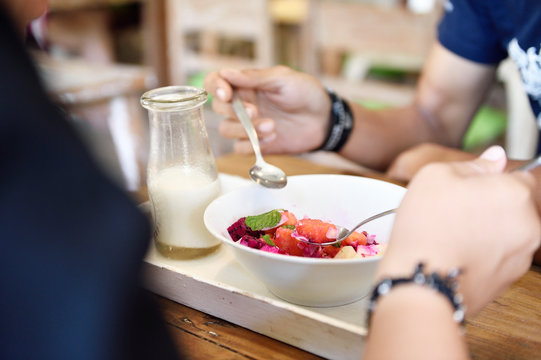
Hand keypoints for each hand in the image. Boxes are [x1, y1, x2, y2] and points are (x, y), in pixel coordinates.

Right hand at [203, 66, 329, 153]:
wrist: (324, 119)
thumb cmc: (306, 93)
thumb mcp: (282, 78)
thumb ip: (254, 78)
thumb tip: (226, 73)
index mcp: (245, 84)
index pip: (214, 82)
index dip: (214, 87)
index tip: (226, 94)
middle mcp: (242, 104)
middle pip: (219, 108)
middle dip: (234, 112)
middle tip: (255, 112)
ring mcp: (248, 125)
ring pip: (226, 130)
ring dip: (245, 130)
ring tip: (272, 127)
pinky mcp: (256, 144)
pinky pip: (240, 148)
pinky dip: (252, 145)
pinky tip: (273, 138)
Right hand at [378, 146, 540, 314]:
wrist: (422, 283)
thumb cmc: (426, 227)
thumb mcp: (436, 176)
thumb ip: (473, 164)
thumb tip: (496, 157)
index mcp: (516, 193)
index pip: (523, 174)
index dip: (496, 177)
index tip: (474, 185)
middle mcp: (530, 225)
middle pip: (515, 205)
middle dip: (491, 205)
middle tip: (455, 210)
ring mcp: (522, 256)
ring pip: (508, 232)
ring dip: (487, 229)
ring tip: (451, 234)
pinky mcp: (508, 280)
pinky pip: (498, 257)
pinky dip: (482, 253)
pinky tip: (455, 253)